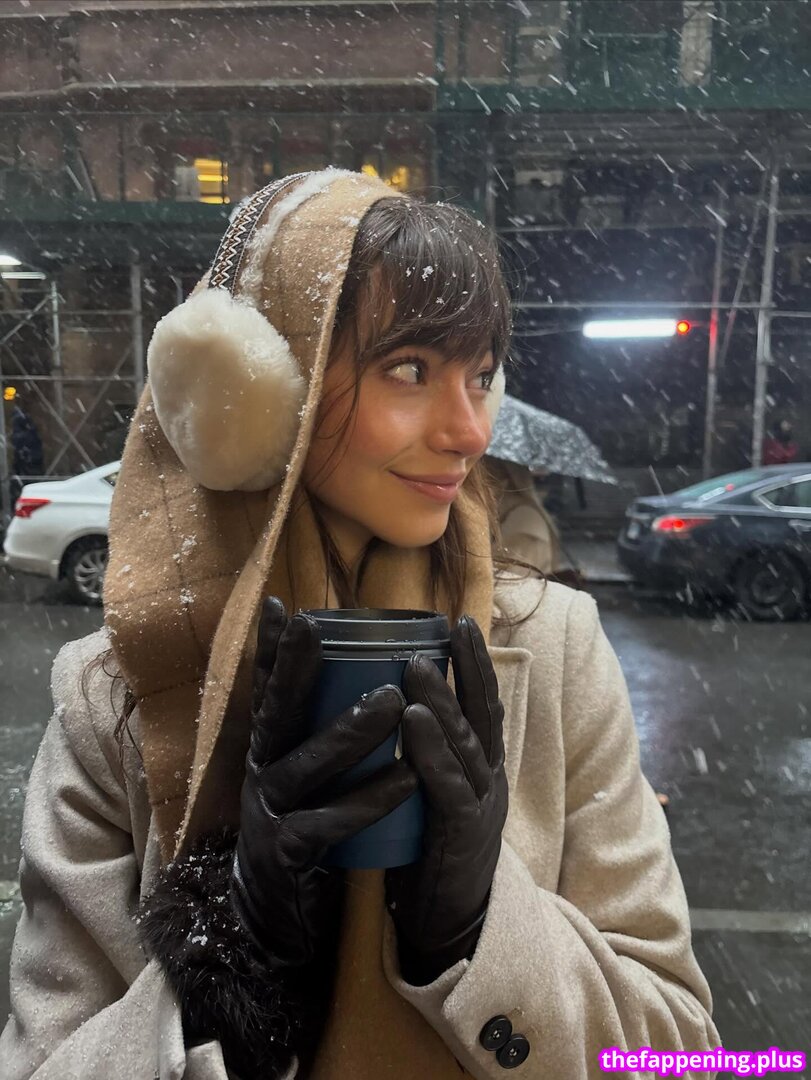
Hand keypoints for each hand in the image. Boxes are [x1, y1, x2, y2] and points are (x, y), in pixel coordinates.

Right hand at [232, 597, 418, 967]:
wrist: (276, 912)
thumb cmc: (300, 822)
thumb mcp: (297, 770)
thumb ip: (312, 727)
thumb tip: (347, 675)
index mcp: (269, 749)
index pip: (266, 691)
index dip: (269, 650)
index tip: (280, 605)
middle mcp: (262, 772)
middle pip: (273, 714)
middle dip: (292, 668)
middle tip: (318, 629)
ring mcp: (272, 813)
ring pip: (308, 765)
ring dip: (349, 731)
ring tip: (392, 702)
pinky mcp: (291, 853)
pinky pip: (332, 823)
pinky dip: (369, 801)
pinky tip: (406, 780)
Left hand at [385, 614, 507, 984]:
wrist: (446, 926)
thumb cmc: (431, 851)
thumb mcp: (434, 793)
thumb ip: (428, 755)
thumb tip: (399, 706)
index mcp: (482, 768)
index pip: (484, 706)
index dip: (476, 665)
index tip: (460, 624)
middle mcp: (489, 780)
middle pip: (486, 713)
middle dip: (471, 667)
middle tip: (454, 626)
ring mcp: (482, 807)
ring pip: (468, 744)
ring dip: (445, 700)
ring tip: (420, 662)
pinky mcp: (463, 836)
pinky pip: (450, 786)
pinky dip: (432, 751)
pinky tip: (413, 721)